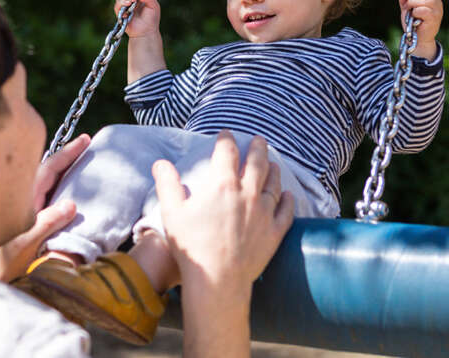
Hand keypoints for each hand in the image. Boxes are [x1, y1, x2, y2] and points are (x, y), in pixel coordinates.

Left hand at [0, 134, 90, 280]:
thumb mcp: (24, 243)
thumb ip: (47, 222)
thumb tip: (72, 205)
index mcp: (21, 197)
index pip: (49, 167)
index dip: (68, 153)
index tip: (85, 140)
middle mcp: (20, 198)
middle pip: (47, 171)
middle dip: (66, 159)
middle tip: (85, 146)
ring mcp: (20, 209)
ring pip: (44, 184)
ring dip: (61, 174)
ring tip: (78, 167)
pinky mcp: (20, 221)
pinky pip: (42, 198)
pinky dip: (57, 190)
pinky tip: (64, 195)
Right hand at [115, 0, 160, 38]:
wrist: (146, 32)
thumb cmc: (152, 19)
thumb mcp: (153, 5)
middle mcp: (131, 2)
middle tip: (134, 0)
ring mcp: (125, 7)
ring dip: (124, 0)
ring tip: (131, 2)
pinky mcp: (120, 14)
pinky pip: (117, 7)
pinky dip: (121, 5)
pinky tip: (127, 6)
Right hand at [153, 131, 294, 288]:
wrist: (217, 280)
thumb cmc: (191, 246)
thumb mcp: (171, 212)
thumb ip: (167, 184)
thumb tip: (160, 163)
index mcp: (222, 185)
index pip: (227, 152)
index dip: (226, 140)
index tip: (226, 134)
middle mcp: (247, 194)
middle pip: (257, 162)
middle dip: (258, 147)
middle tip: (259, 140)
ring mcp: (264, 213)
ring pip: (273, 184)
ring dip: (273, 170)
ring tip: (273, 163)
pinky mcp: (274, 233)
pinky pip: (285, 212)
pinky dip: (288, 201)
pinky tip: (288, 196)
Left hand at [400, 0, 442, 58]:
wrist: (417, 40)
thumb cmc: (413, 24)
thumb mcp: (407, 10)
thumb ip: (405, 2)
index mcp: (432, 0)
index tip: (406, 3)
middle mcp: (437, 2)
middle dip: (411, 1)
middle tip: (407, 8)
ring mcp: (437, 10)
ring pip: (424, 1)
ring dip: (412, 5)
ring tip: (411, 13)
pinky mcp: (434, 18)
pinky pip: (422, 10)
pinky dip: (415, 13)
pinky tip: (415, 19)